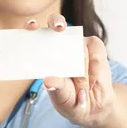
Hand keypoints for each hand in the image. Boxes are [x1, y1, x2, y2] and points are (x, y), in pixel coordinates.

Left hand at [24, 13, 116, 127]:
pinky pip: (95, 50)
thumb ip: (57, 89)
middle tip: (59, 28)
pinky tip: (93, 80)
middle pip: (56, 22)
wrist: (94, 106)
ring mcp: (78, 43)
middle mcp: (59, 43)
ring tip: (83, 85)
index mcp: (42, 53)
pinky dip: (95, 66)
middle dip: (56, 22)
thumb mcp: (62, 99)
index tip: (31, 25)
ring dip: (81, 61)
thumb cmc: (70, 100)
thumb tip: (48, 81)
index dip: (31, 26)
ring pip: (78, 40)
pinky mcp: (95, 47)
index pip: (33, 33)